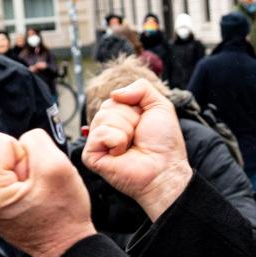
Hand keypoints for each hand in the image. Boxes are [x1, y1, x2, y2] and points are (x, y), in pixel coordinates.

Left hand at [0, 130, 94, 256]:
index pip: (0, 140)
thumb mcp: (57, 165)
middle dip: (21, 164)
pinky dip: (15, 180)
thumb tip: (21, 139)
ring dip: (19, 172)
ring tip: (31, 194)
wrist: (64, 245)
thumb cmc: (62, 216)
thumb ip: (35, 139)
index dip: (25, 155)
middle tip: (34, 188)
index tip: (34, 179)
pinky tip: (25, 197)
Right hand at [82, 79, 192, 221]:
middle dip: (129, 119)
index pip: (114, 99)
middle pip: (107, 107)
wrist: (165, 168)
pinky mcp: (91, 156)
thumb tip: (114, 93)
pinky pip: (99, 134)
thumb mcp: (159, 105)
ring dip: (125, 131)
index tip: (143, 123)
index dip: (133, 108)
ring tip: (131, 146)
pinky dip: (116, 140)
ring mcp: (97, 143)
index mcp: (118, 118)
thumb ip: (141, 88)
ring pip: (103, 118)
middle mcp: (106, 129)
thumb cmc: (164, 143)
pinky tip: (121, 153)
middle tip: (137, 137)